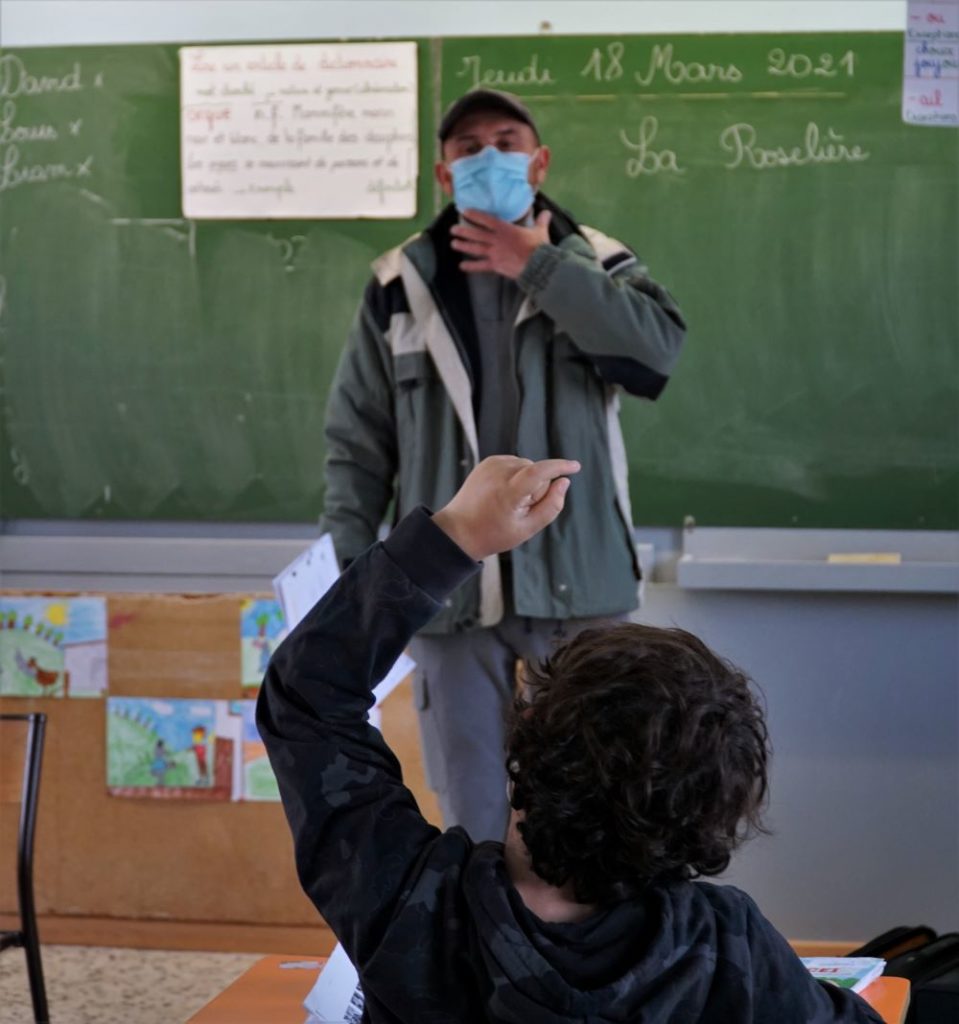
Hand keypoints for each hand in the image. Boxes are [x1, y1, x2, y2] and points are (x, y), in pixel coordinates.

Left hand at [433, 455, 579, 561]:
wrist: (460, 530)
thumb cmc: (494, 534)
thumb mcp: (527, 528)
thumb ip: (551, 506)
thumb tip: (564, 482)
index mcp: (508, 492)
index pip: (540, 472)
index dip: (560, 467)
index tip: (575, 467)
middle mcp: (499, 473)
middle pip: (536, 472)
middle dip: (537, 488)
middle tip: (519, 509)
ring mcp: (491, 465)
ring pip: (527, 467)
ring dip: (526, 481)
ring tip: (508, 502)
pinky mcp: (488, 461)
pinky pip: (516, 464)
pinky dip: (517, 476)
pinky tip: (504, 492)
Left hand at [450, 209, 551, 278]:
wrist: (538, 265)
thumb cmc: (539, 247)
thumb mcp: (540, 231)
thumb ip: (541, 221)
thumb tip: (547, 212)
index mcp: (506, 229)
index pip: (487, 220)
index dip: (475, 215)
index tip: (465, 212)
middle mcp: (496, 240)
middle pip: (477, 234)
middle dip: (464, 231)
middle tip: (453, 229)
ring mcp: (494, 253)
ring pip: (476, 248)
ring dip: (464, 245)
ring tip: (453, 243)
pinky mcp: (496, 266)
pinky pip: (481, 266)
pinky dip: (471, 266)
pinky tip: (461, 266)